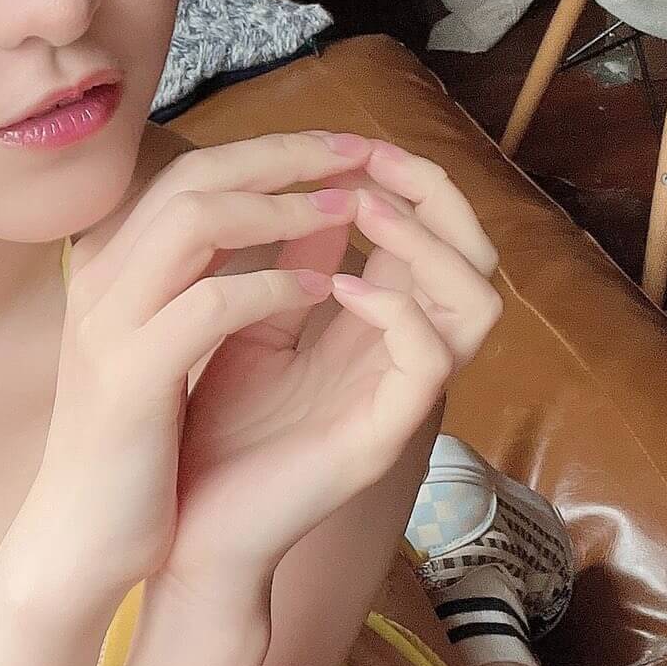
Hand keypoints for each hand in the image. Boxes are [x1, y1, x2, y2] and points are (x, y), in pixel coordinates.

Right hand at [27, 131, 381, 616]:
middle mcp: (100, 280)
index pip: (188, 172)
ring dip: (282, 209)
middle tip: (359, 155)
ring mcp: (108, 324)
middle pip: (193, 176)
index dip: (267, 150)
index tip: (336, 150)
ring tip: (347, 214)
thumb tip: (294, 218)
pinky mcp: (130, 378)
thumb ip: (214, 279)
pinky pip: (209, 304)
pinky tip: (320, 295)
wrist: (75, 536)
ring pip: (196, 221)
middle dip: (285, 157)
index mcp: (108, 268)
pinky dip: (271, 288)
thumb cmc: (133, 444)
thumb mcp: (170, 345)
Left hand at [160, 139, 502, 606]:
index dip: (407, 178)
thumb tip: (317, 189)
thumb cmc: (217, 429)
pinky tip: (339, 287)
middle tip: (375, 159)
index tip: (353, 141)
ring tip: (362, 210)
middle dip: (435, 194)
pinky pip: (431, 361)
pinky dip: (398, 310)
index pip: (433, 235)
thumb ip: (294, 263)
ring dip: (427, 242)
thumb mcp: (254, 323)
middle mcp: (403, 358)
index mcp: (377, 327)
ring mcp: (401, 398)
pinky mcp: (384, 437)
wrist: (187, 524)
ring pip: (479, 304)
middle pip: (478, 257)